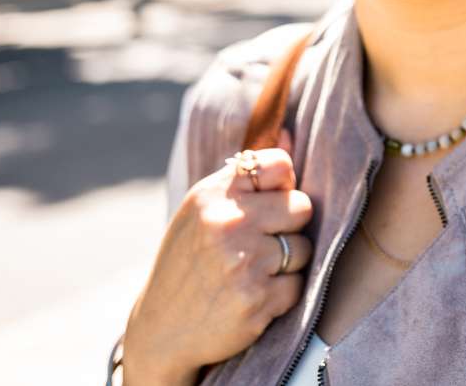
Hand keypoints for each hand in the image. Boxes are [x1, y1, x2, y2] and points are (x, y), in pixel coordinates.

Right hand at [123, 129, 313, 382]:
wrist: (161, 330)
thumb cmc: (189, 262)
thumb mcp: (203, 210)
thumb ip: (247, 176)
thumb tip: (292, 135)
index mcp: (213, 195)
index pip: (280, 165)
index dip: (283, 186)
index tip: (269, 204)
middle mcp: (227, 223)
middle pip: (302, 206)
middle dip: (290, 227)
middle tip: (261, 244)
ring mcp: (242, 262)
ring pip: (304, 248)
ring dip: (287, 264)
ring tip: (252, 272)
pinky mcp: (255, 300)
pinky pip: (297, 285)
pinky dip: (282, 295)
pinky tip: (252, 298)